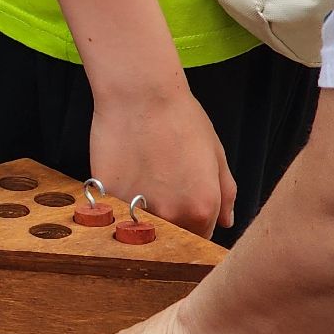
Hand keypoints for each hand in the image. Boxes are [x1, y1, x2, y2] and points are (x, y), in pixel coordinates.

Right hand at [89, 86, 237, 237]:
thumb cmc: (180, 117)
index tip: (185, 208)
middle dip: (168, 222)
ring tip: (143, 177)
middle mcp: (171, 216)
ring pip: (140, 227)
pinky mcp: (108, 200)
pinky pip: (115, 211)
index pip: (200, 238)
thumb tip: (226, 221)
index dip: (194, 224)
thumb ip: (224, 192)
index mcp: (202, 208)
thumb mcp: (215, 154)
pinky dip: (118, 199)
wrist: (140, 96)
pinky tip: (124, 171)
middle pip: (170, 236)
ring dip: (142, 212)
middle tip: (162, 188)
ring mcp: (136, 211)